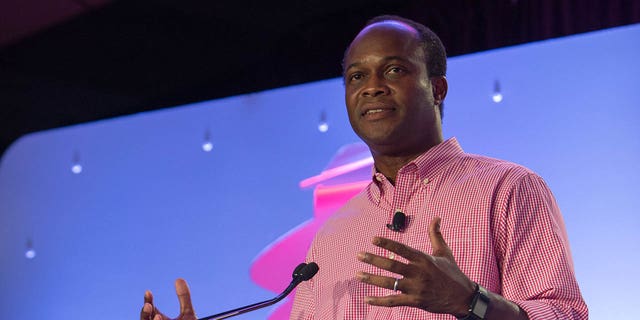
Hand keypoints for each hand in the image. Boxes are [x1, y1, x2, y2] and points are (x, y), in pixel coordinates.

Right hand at [140, 278, 196, 319]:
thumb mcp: (188, 314)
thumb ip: (184, 298)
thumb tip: (179, 278)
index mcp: (159, 319)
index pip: (150, 308)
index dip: (148, 300)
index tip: (148, 291)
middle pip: (145, 319)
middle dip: (145, 313)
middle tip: (149, 305)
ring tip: (158, 316)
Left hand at [356, 217, 475, 316]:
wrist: (463, 298)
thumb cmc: (453, 273)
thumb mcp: (445, 252)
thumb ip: (436, 234)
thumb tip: (436, 217)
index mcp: (424, 259)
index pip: (402, 249)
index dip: (387, 244)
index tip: (373, 239)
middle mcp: (418, 273)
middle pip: (392, 265)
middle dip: (373, 259)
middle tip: (359, 255)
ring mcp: (416, 288)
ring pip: (389, 283)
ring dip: (372, 279)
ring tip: (358, 274)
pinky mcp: (415, 301)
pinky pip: (394, 301)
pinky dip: (379, 301)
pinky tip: (367, 298)